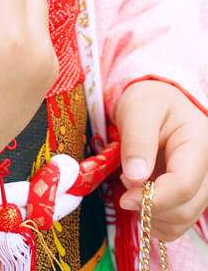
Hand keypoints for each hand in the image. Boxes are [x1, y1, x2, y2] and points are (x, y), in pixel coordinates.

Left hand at [115, 80, 207, 241]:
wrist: (157, 103)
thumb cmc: (148, 102)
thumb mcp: (137, 110)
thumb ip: (137, 141)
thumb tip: (135, 178)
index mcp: (198, 144)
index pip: (183, 185)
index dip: (154, 198)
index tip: (125, 198)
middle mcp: (207, 169)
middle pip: (185, 209)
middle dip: (150, 207)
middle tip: (125, 187)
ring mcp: (202, 185)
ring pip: (182, 220)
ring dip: (152, 214)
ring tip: (134, 187)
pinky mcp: (192, 196)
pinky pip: (178, 221)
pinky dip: (157, 219)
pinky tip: (143, 199)